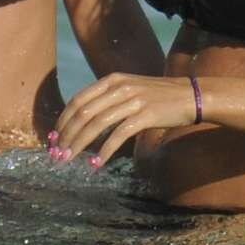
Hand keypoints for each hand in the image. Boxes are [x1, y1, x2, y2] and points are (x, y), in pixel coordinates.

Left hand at [50, 73, 199, 168]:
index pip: (78, 100)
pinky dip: (104, 151)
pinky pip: (118, 135)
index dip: (63, 121)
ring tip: (69, 160)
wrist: (191, 96)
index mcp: (111, 80)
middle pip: (83, 113)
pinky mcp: (145, 115)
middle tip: (58, 154)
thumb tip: (83, 121)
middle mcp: (119, 87)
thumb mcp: (130, 90)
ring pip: (96, 124)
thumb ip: (108, 100)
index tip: (54, 138)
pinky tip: (96, 163)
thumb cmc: (158, 97)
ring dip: (80, 145)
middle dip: (67, 135)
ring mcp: (132, 100)